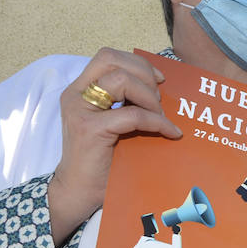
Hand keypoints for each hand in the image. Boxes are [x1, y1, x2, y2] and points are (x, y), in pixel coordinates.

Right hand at [49, 49, 180, 245]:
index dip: (137, 63)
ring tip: (159, 116)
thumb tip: (162, 87)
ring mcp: (81, 110)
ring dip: (148, 96)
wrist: (79, 191)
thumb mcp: (114, 123)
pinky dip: (157, 122)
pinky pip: (133, 115)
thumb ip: (126, 102)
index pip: (108, 57)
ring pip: (122, 81)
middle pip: (112, 60)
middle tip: (159, 100)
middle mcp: (76, 95)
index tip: (159, 81)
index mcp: (80, 90)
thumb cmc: (102, 158)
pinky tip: (170, 133)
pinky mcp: (90, 129)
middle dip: (144, 74)